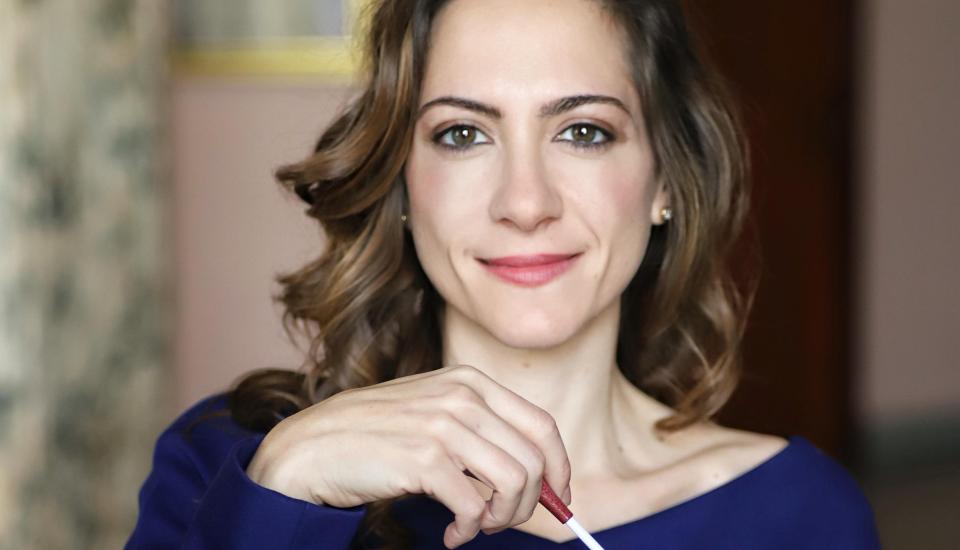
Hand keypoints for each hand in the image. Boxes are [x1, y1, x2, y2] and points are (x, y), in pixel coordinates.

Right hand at [246, 364, 572, 548]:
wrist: (312, 447)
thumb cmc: (377, 436)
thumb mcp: (435, 415)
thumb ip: (481, 433)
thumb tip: (539, 479)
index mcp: (471, 382)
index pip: (542, 425)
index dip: (559, 468)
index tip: (558, 498)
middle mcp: (462, 397)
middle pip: (534, 459)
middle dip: (530, 503)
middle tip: (500, 523)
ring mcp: (442, 425)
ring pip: (514, 483)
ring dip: (501, 519)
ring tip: (475, 527)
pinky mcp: (423, 459)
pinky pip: (475, 506)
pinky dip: (470, 530)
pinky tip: (452, 533)